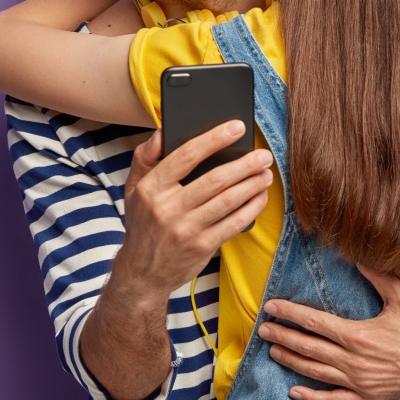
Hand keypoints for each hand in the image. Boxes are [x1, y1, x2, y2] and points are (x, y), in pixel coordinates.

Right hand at [111, 121, 272, 299]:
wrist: (142, 273)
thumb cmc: (143, 223)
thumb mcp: (133, 189)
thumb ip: (145, 157)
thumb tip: (162, 130)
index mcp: (150, 188)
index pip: (186, 155)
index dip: (214, 138)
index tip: (237, 127)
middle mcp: (167, 208)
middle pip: (215, 179)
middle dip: (245, 164)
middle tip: (264, 155)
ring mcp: (185, 230)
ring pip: (228, 201)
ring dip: (252, 185)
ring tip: (266, 174)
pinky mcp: (201, 247)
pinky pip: (233, 223)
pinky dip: (252, 208)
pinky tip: (260, 197)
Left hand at [256, 264, 399, 399]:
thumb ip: (378, 276)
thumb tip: (356, 256)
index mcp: (359, 335)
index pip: (314, 322)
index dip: (289, 314)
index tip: (271, 307)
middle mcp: (355, 360)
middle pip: (308, 347)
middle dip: (282, 336)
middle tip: (262, 328)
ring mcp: (359, 382)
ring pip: (315, 372)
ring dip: (291, 360)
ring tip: (273, 350)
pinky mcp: (367, 397)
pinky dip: (311, 397)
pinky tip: (294, 391)